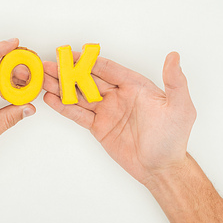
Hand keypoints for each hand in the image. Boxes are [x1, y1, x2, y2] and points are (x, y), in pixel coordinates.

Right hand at [42, 51, 196, 185]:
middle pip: (88, 80)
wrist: (162, 168)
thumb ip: (175, 82)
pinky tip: (50, 98)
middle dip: (67, 72)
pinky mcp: (99, 127)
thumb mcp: (180, 107)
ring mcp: (106, 111)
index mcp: (135, 85)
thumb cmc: (173, 138)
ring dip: (61, 86)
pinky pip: (78, 114)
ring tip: (42, 79)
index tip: (72, 54)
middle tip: (48, 64)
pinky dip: (64, 106)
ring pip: (79, 95)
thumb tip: (174, 56)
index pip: (107, 69)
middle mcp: (118, 95)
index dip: (89, 61)